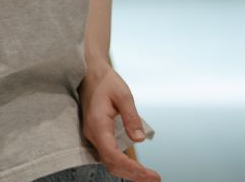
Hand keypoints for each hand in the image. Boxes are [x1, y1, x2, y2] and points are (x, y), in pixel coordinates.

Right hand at [79, 65, 159, 181]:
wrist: (89, 73)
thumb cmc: (106, 81)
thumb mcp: (123, 94)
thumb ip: (131, 117)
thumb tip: (139, 139)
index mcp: (98, 124)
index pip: (112, 154)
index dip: (130, 167)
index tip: (148, 173)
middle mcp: (93, 133)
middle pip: (111, 163)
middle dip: (133, 174)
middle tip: (155, 179)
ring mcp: (94, 136)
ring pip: (109, 162)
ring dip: (128, 172)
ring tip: (149, 177)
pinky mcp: (98, 136)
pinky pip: (109, 156)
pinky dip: (123, 165)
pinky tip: (137, 168)